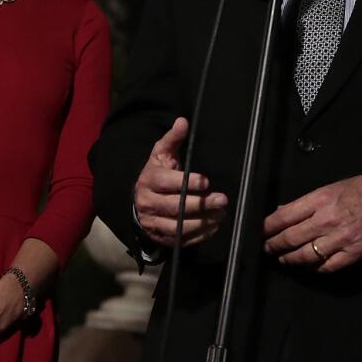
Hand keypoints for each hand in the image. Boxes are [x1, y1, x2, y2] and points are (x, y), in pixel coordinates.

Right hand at [134, 117, 226, 246]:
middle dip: (200, 204)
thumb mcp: (161, 153)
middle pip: (174, 207)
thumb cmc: (157, 173)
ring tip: (221, 214)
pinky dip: (198, 236)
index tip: (206, 182)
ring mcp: (152, 223)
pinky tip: (213, 227)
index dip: (187, 183)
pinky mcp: (160, 237)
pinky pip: (179, 240)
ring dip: (201, 222)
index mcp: (149, 180)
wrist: (139, 200)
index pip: (167, 183)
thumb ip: (173, 138)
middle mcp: (148, 203)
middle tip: (222, 200)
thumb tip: (183, 121)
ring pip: (177, 227)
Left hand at [263, 174, 361, 272]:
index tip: (261, 231)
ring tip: (284, 259)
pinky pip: (326, 267)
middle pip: (290, 239)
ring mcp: (340, 239)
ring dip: (290, 259)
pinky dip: (314, 268)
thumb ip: (306, 202)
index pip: (284, 216)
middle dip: (274, 246)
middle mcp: (327, 220)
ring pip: (305, 256)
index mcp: (320, 199)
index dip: (268, 227)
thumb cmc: (361, 191)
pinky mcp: (351, 254)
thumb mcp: (330, 188)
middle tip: (267, 248)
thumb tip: (282, 212)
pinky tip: (308, 266)